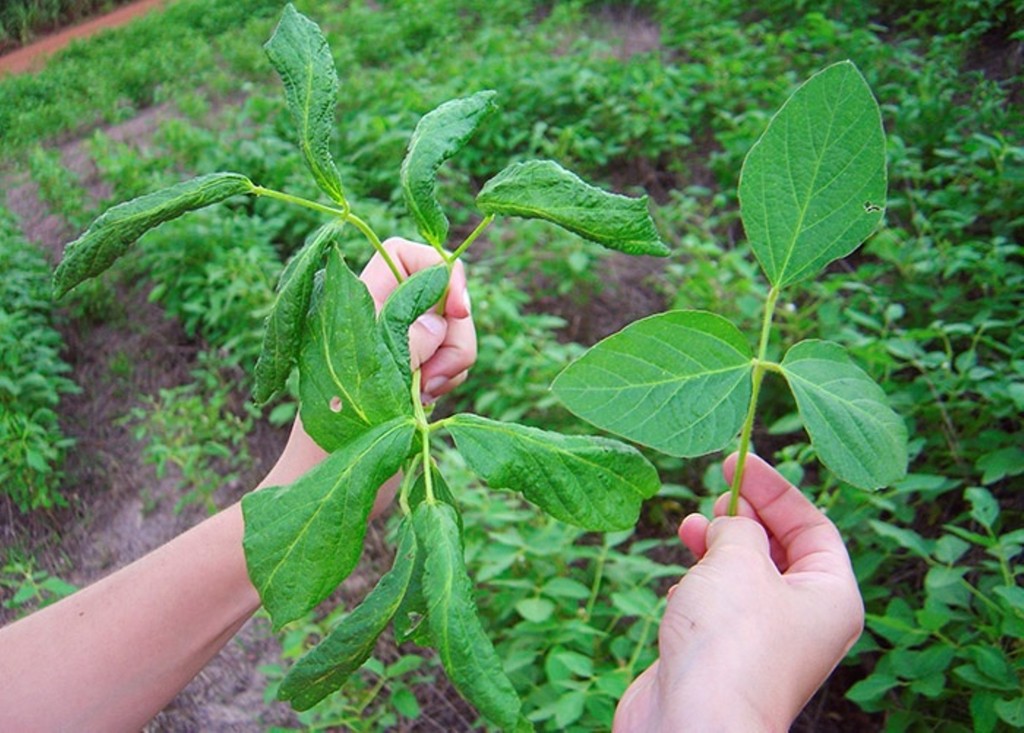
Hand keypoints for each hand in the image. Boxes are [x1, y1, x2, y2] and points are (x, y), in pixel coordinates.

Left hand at [260, 238, 475, 495]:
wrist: (326, 488)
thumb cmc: (332, 442)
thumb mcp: (371, 388)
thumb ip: (406, 344)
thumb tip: (442, 320)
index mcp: (356, 307)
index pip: (404, 255)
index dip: (439, 270)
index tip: (459, 311)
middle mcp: (379, 319)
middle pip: (440, 293)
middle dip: (454, 332)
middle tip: (432, 377)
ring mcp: (399, 346)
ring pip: (451, 328)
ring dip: (452, 361)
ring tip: (424, 397)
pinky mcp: (413, 371)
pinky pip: (450, 357)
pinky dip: (450, 376)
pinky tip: (428, 403)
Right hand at [614, 453, 863, 731]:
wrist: (693, 724)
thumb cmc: (730, 641)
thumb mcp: (740, 561)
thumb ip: (738, 527)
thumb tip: (726, 524)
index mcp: (830, 597)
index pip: (813, 526)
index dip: (775, 489)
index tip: (736, 463)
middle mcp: (803, 620)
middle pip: (780, 550)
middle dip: (746, 518)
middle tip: (716, 498)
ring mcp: (762, 641)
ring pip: (744, 577)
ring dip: (717, 547)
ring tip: (688, 527)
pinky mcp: (723, 656)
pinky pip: (717, 606)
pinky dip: (699, 584)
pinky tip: (679, 580)